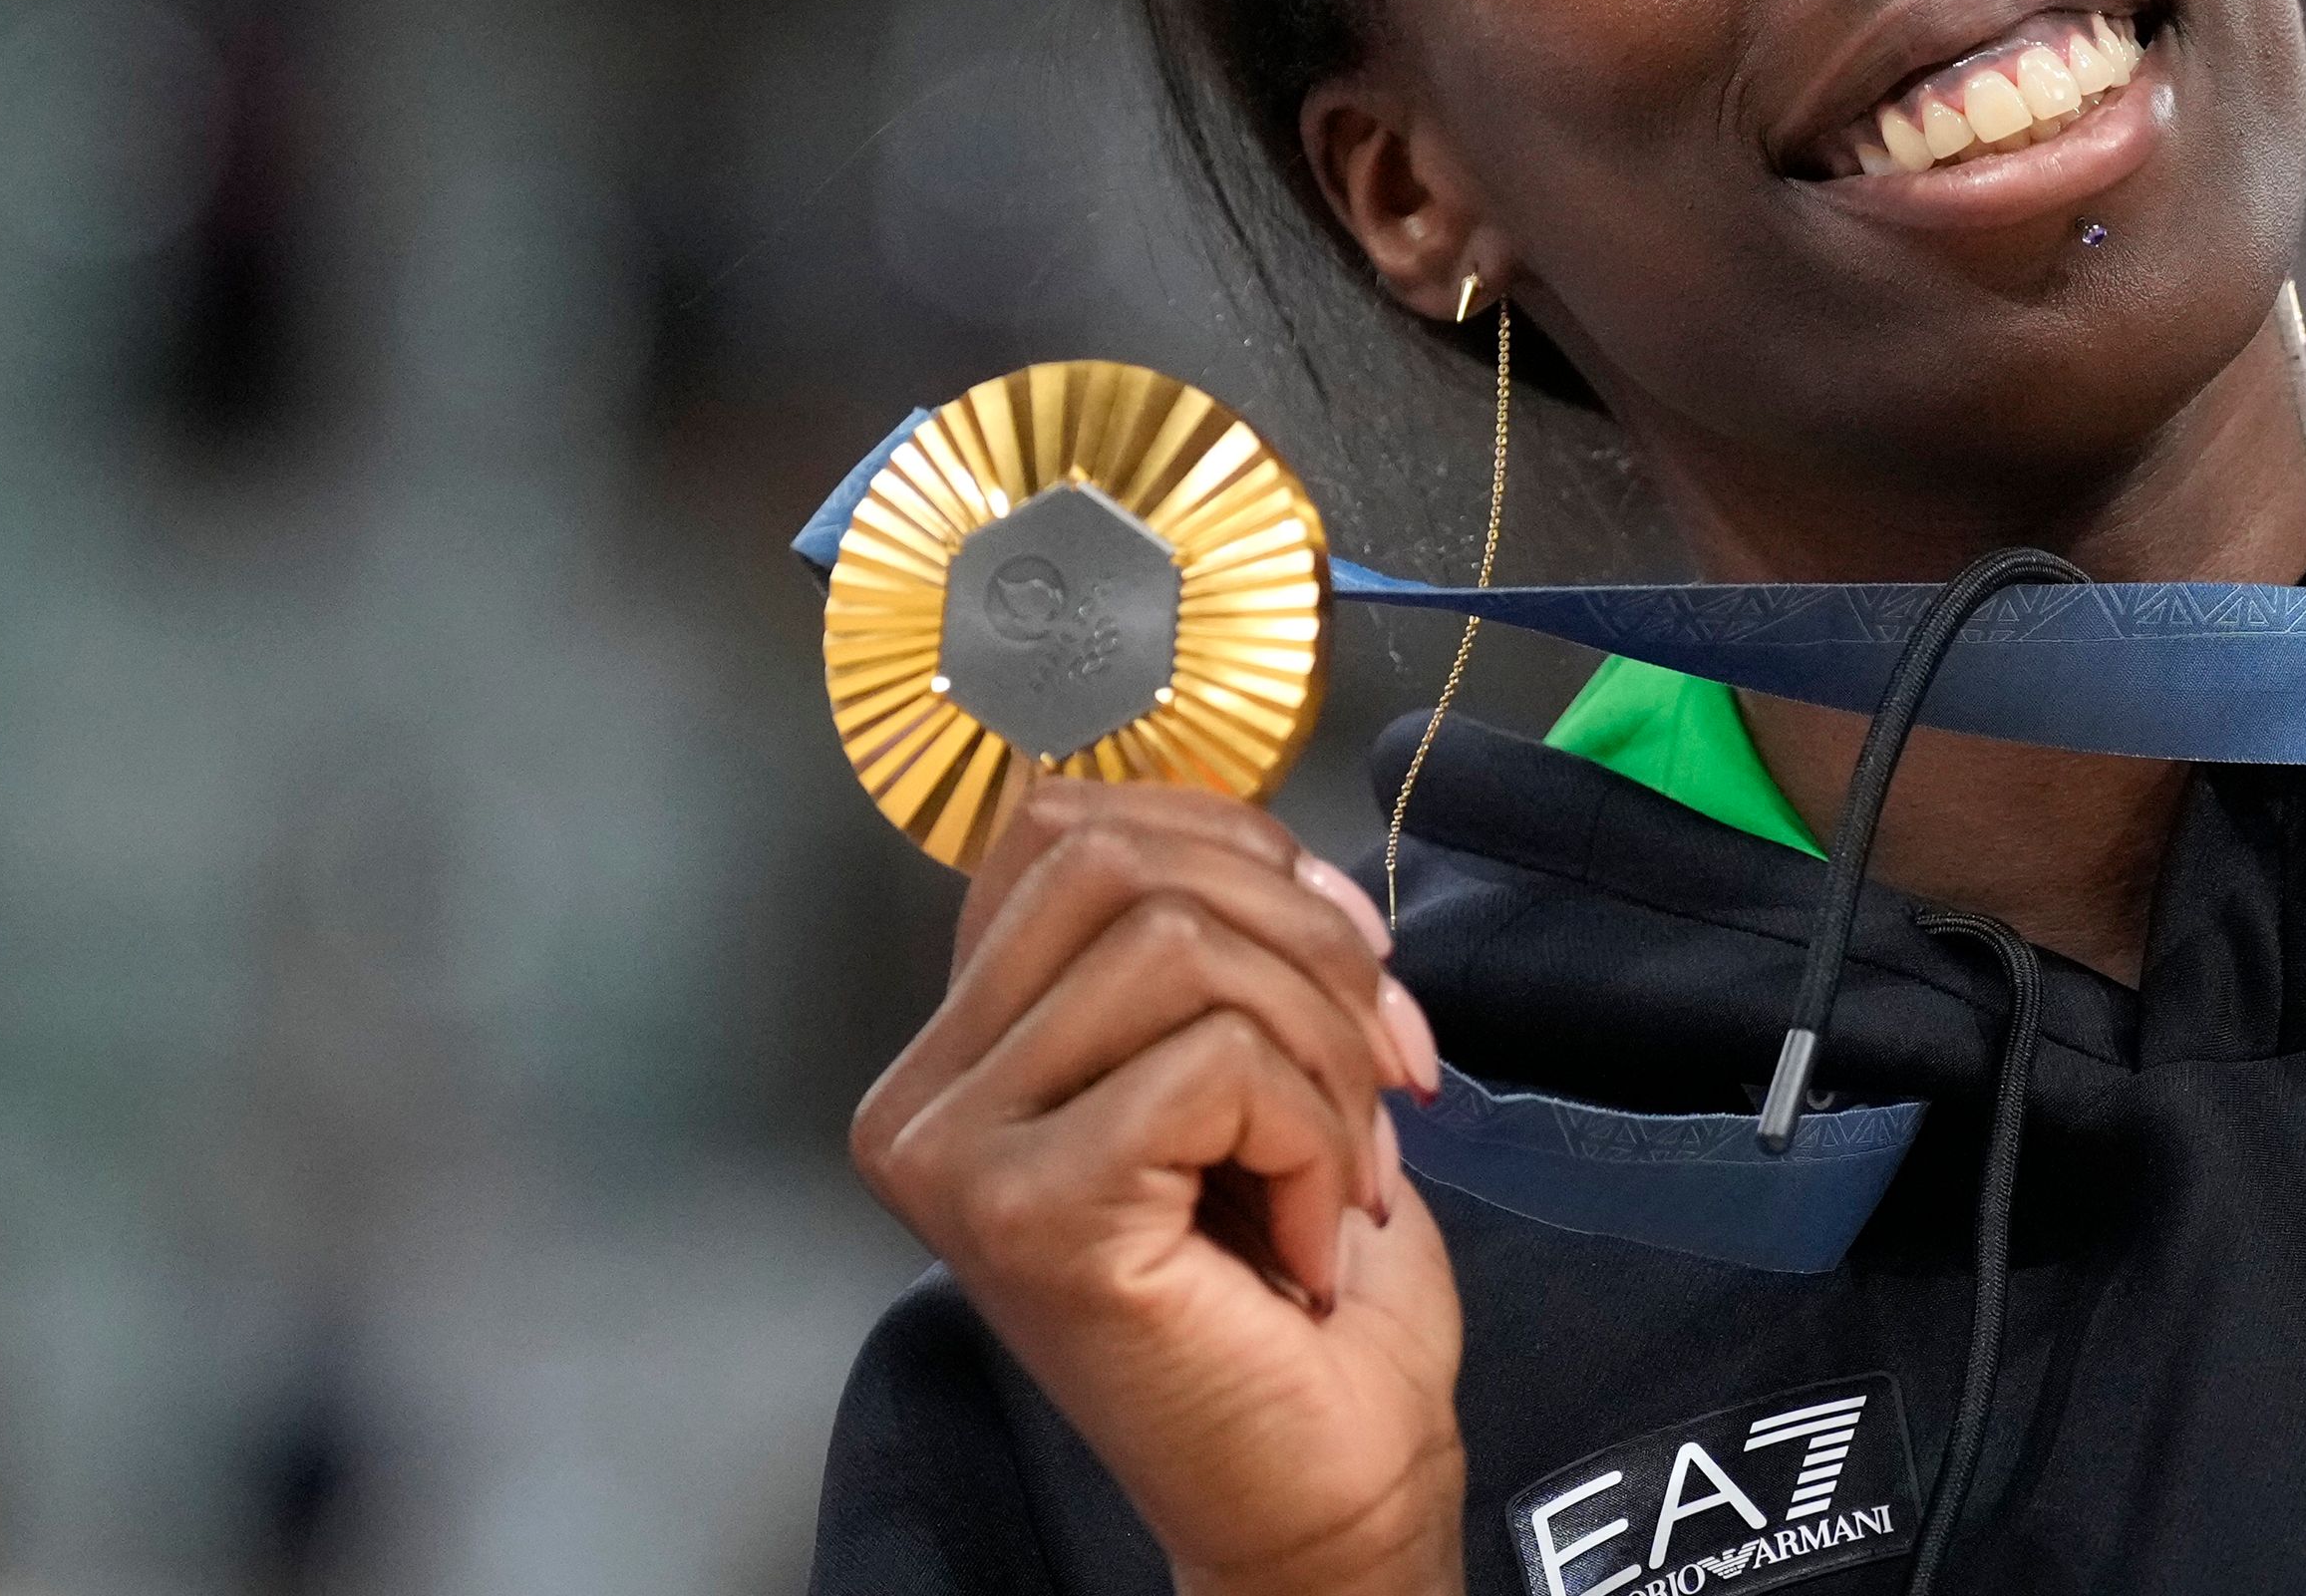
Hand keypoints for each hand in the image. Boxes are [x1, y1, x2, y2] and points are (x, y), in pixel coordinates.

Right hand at [852, 778, 1464, 1594]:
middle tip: (1381, 1063)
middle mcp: (924, 1097)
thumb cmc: (1301, 1284)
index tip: (1350, 952)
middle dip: (1302, 939)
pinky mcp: (1027, 1213)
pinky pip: (1215, 1063)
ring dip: (1325, 1049)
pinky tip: (1311, 1236)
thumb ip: (1212, 935)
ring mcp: (957, 1158)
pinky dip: (1316, 1136)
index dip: (1236, 847)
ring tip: (1347, 1164)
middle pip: (1116, 861)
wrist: (1326, 1480)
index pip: (1064, 824)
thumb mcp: (1252, 1053)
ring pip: (1178, 947)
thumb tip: (1266, 839)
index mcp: (966, 1044)